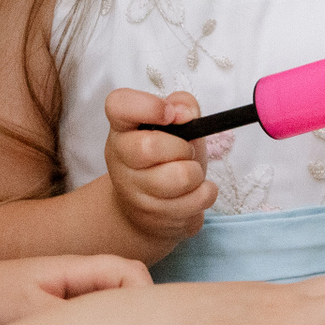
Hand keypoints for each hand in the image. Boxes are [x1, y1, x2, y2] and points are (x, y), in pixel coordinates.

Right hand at [102, 88, 216, 249]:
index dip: (147, 105)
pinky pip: (196, 202)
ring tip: (190, 174)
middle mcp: (119, 160)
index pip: (118, 105)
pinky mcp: (154, 219)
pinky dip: (206, 194)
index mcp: (122, 129)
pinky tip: (194, 193)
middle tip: (185, 152)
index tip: (170, 114)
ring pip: (181, 177)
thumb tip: (185, 112)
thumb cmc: (164, 158)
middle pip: (151, 146)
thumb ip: (182, 105)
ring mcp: (133, 193)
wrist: (147, 210)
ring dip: (197, 173)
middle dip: (183, 148)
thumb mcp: (174, 126)